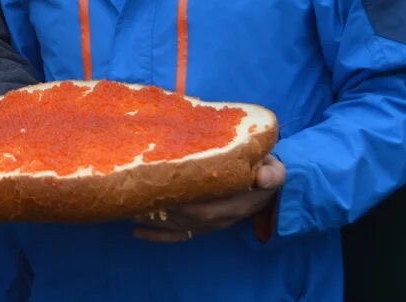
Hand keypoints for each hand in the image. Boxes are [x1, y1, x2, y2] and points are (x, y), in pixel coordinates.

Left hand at [132, 155, 285, 242]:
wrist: (267, 184)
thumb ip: (272, 173)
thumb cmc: (265, 169)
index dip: (183, 205)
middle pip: (186, 219)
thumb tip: (264, 177)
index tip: (162, 193)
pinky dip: (157, 235)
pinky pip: (179, 235)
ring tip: (130, 209)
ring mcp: (210, 224)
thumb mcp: (275, 169)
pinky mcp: (203, 225)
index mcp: (235, 204)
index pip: (206, 210)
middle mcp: (221, 218)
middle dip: (160, 211)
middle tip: (137, 198)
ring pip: (179, 227)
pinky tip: (136, 230)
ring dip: (154, 221)